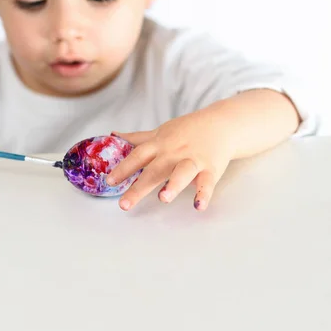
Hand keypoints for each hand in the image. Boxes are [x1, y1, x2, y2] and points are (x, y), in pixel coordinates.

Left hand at [106, 111, 233, 211]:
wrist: (221, 124)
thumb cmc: (187, 130)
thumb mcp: (160, 132)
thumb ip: (137, 138)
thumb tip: (113, 135)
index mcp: (160, 145)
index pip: (138, 156)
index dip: (123, 168)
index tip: (109, 181)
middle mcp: (174, 153)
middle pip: (154, 170)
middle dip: (139, 187)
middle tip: (124, 204)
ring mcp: (193, 160)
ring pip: (182, 172)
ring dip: (174, 185)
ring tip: (163, 199)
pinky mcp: (211, 168)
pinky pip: (207, 182)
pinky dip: (203, 194)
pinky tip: (198, 206)